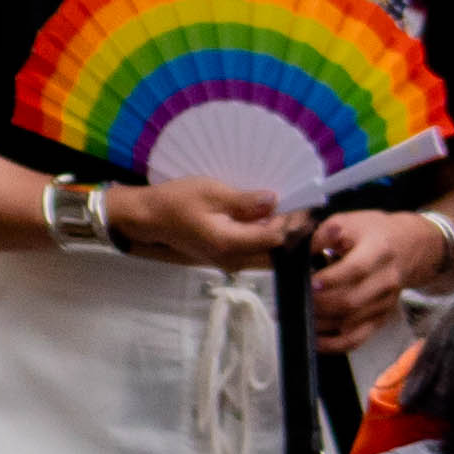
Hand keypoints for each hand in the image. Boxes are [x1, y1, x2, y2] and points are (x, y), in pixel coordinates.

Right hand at [106, 173, 301, 273]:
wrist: (149, 218)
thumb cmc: (176, 201)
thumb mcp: (211, 192)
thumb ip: (245, 201)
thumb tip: (274, 201)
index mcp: (230, 243)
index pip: (275, 237)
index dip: (292, 221)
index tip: (302, 203)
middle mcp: (233, 259)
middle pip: (276, 255)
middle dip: (294, 236)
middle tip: (304, 212)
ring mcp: (228, 261)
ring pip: (267, 257)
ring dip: (282, 238)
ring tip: (292, 215)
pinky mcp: (224, 256)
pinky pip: (255, 253)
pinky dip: (267, 239)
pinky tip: (270, 221)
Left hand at [305, 206, 453, 343]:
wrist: (407, 246)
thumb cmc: (371, 232)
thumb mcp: (348, 222)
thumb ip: (322, 235)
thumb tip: (298, 253)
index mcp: (378, 251)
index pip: (357, 269)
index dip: (332, 279)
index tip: (310, 283)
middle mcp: (386, 280)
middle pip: (351, 301)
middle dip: (318, 305)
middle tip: (294, 301)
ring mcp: (384, 303)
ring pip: (350, 323)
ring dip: (320, 323)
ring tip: (296, 317)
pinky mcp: (380, 318)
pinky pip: (356, 339)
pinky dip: (333, 344)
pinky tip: (314, 340)